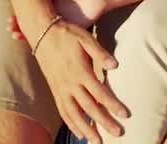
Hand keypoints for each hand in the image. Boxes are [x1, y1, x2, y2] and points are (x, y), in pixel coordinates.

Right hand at [7, 0, 116, 39]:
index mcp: (48, 6)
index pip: (29, 13)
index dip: (18, 17)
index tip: (9, 20)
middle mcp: (51, 16)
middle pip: (32, 24)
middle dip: (20, 28)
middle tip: (10, 30)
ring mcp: (59, 26)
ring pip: (41, 33)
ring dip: (29, 36)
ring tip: (17, 37)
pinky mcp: (69, 33)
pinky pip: (55, 40)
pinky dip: (45, 44)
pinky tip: (35, 46)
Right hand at [31, 20, 128, 141]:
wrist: (41, 33)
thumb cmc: (67, 34)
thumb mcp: (85, 38)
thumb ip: (100, 53)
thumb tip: (115, 66)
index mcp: (80, 71)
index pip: (100, 92)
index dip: (113, 105)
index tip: (125, 115)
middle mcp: (70, 83)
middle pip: (89, 108)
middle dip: (104, 122)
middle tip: (118, 134)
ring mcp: (60, 88)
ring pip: (74, 114)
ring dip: (86, 129)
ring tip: (97, 142)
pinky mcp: (54, 90)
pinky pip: (62, 111)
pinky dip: (71, 124)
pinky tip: (79, 133)